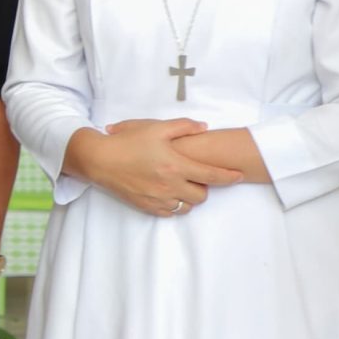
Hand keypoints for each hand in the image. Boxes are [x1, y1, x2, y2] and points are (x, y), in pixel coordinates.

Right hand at [74, 119, 246, 216]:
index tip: (238, 176)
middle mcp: (170, 184)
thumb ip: (183, 126)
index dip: (229, 177)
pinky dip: (175, 204)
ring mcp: (159, 198)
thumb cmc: (127, 141)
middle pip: (203, 195)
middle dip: (205, 187)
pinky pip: (171, 212)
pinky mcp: (148, 206)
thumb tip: (204, 127)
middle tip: (197, 176)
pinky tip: (169, 193)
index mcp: (175, 164)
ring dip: (190, 196)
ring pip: (188, 206)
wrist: (99, 160)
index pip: (212, 175)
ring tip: (182, 184)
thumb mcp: (155, 127)